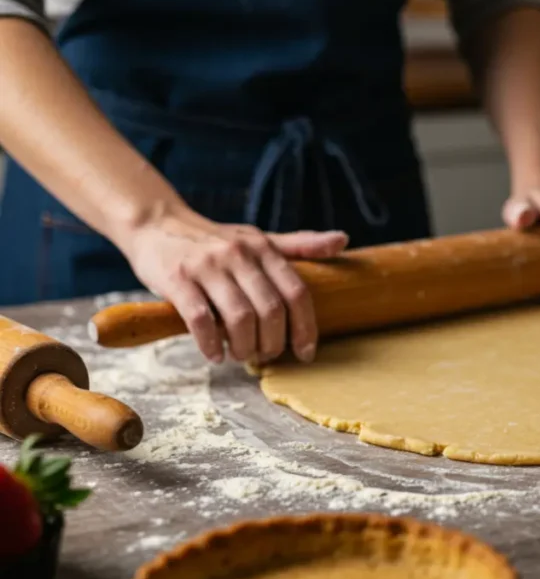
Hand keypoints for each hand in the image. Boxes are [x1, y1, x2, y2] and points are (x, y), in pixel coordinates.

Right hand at [120, 204, 347, 363]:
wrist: (157, 223)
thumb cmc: (215, 240)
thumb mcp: (259, 238)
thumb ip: (300, 245)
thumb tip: (343, 239)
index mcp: (264, 248)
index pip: (296, 292)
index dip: (306, 328)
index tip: (306, 352)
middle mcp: (239, 255)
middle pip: (271, 310)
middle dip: (273, 342)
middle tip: (267, 355)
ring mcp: (207, 267)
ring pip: (239, 317)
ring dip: (245, 346)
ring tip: (242, 355)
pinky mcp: (177, 279)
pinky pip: (200, 320)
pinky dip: (211, 344)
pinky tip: (215, 354)